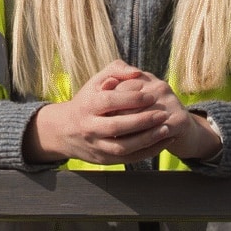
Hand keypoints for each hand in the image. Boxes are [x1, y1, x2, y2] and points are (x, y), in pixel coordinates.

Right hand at [24, 62, 222, 163]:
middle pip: (116, 127)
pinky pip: (128, 159)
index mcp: (87, 105)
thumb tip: (137, 72)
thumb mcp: (96, 81)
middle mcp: (89, 127)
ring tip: (166, 129)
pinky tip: (162, 142)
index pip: (109, 101)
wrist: (64, 131)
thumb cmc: (87, 101)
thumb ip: (116, 70)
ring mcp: (96, 146)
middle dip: (142, 121)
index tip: (151, 96)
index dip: (131, 99)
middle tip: (163, 114)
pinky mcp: (104, 159)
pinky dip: (147, 152)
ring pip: (123, 147)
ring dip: (147, 140)